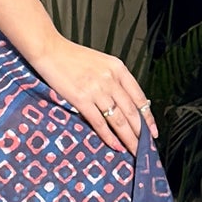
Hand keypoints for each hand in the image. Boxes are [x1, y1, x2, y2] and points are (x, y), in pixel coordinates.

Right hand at [32, 36, 155, 155]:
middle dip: (141, 134)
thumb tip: (123, 102)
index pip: (139, 98)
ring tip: (134, 150)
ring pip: (119, 120)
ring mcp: (97, 90)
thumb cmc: (71, 56)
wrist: (49, 50)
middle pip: (132, 112)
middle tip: (146, 147)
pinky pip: (99, 122)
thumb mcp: (101, 62)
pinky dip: (109, 136)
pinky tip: (115, 145)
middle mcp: (111, 80)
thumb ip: (113, 79)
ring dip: (129, 139)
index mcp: (118, 69)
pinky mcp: (82, 99)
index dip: (148, 118)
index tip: (152, 131)